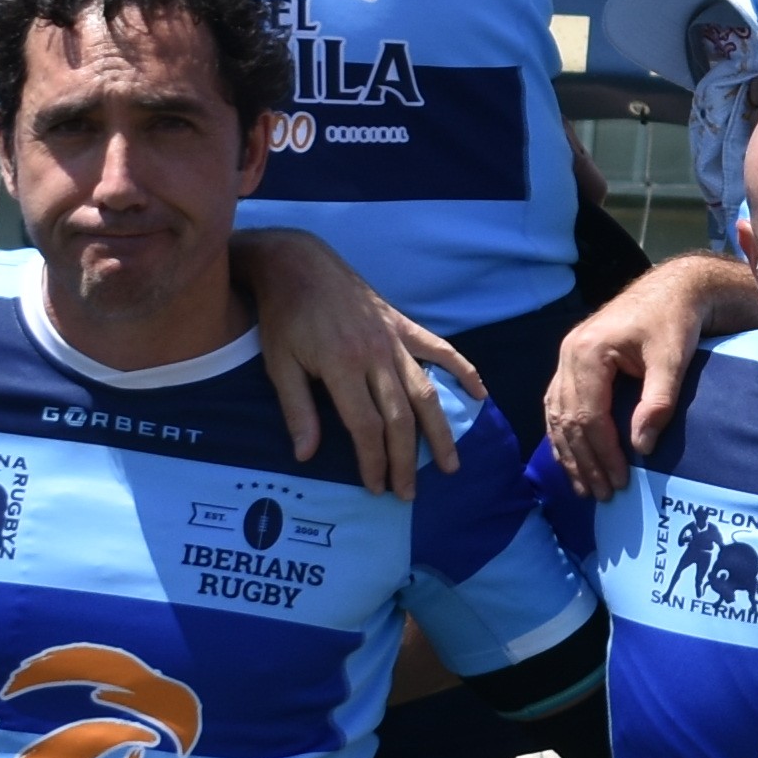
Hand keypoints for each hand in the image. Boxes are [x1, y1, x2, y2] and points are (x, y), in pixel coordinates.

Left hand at [235, 229, 470, 491]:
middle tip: (408, 493)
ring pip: (427, 392)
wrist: (298, 264)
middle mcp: (376, 355)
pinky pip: (440, 350)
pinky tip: (479, 395)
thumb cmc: (283, 317)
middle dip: (405, 460)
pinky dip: (463, 371)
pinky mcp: (403, 324)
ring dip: (440, 432)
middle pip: (400, 417)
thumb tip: (306, 456)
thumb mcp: (278, 365)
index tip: (376, 487)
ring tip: (450, 464)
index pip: (367, 426)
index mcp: (342, 367)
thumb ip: (297, 410)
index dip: (374, 461)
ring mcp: (394, 339)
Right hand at [541, 262, 742, 496]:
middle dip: (585, 462)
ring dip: (570, 454)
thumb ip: (657, 402)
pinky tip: (571, 458)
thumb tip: (641, 449)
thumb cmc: (673, 322)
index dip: (602, 453)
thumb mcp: (672, 360)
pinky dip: (563, 435)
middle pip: (568, 420)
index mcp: (587, 351)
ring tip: (585, 487)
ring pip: (557, 416)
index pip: (589, 416)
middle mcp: (568, 354)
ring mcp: (565, 357)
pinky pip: (557, 405)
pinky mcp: (571, 362)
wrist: (670, 289)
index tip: (619, 481)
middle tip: (603, 495)